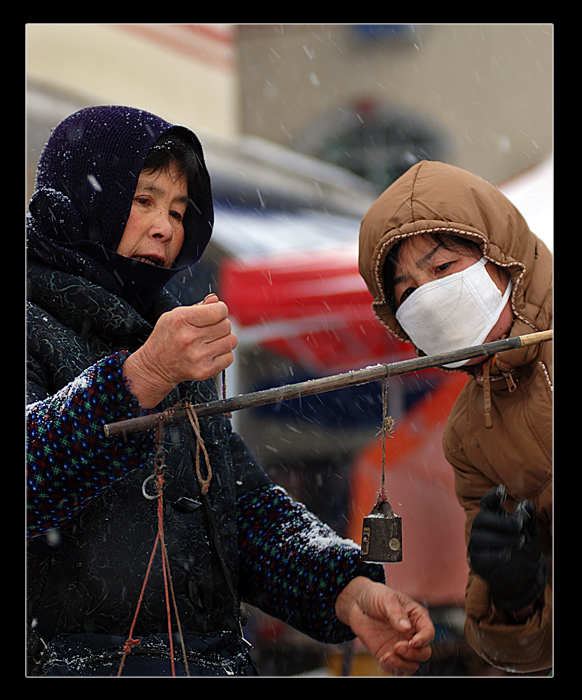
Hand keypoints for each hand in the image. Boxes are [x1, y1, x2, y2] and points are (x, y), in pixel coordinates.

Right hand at [122, 294, 237, 407]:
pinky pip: (229, 357)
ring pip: (231, 341)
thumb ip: (198, 307)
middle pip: (226, 325)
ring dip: (225, 340)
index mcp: (181, 320)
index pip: (218, 311)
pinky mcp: (204, 370)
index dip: (221, 310)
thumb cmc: (166, 338)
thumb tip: (216, 300)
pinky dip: (224, 354)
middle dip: (221, 325)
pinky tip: (211, 353)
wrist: (155, 367)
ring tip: (211, 341)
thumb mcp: (174, 316)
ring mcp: (198, 356)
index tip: (216, 313)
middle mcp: (190, 338)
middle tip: (210, 330)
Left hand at [335, 577, 433, 674]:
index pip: (428, 632)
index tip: (414, 641)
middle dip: (413, 654)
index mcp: (417, 617)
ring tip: (388, 656)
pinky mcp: (388, 654)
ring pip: (412, 664)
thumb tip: (406, 628)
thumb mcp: (386, 599)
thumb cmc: (375, 596)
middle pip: (424, 652)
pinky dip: (392, 668)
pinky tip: (382, 659)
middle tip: (397, 646)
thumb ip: (396, 612)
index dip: (424, 639)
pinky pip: (396, 668)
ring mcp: (401, 645)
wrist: (356, 603)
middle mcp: (412, 634)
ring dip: (403, 664)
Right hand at [468, 485, 546, 610]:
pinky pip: (481, 555)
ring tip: (519, 543)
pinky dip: (495, 554)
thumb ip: (528, 519)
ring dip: (502, 538)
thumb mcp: (531, 533)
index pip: (487, 503)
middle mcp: (481, 528)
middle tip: (519, 526)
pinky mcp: (477, 561)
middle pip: (481, 519)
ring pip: (480, 537)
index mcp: (492, 516)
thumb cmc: (525, 548)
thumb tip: (526, 504)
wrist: (523, 576)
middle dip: (501, 522)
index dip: (492, 496)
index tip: (502, 491)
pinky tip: (508, 554)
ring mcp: (477, 544)